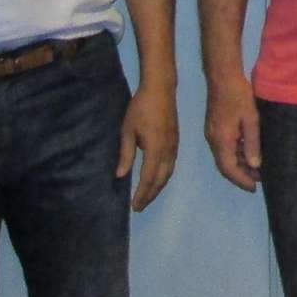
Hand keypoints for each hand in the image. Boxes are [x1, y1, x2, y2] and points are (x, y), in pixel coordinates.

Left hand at [117, 81, 179, 211]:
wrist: (160, 90)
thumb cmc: (140, 108)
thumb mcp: (127, 131)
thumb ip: (126, 154)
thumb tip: (120, 175)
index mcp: (154, 149)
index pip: (148, 178)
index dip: (141, 194)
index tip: (134, 205)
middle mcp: (167, 151)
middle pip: (160, 180)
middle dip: (150, 195)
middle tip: (140, 206)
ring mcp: (174, 147)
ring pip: (168, 174)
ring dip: (158, 187)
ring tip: (147, 196)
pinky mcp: (176, 142)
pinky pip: (171, 166)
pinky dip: (164, 177)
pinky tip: (157, 179)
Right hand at [204, 75, 263, 190]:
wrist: (222, 76)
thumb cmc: (239, 96)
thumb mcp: (251, 120)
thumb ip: (252, 143)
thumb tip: (255, 165)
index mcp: (221, 140)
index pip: (229, 169)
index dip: (241, 180)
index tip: (254, 188)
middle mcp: (213, 140)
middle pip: (225, 165)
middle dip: (241, 175)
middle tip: (260, 180)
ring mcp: (212, 133)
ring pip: (225, 156)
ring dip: (240, 164)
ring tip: (258, 168)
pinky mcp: (215, 127)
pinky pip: (224, 147)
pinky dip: (236, 153)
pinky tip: (249, 152)